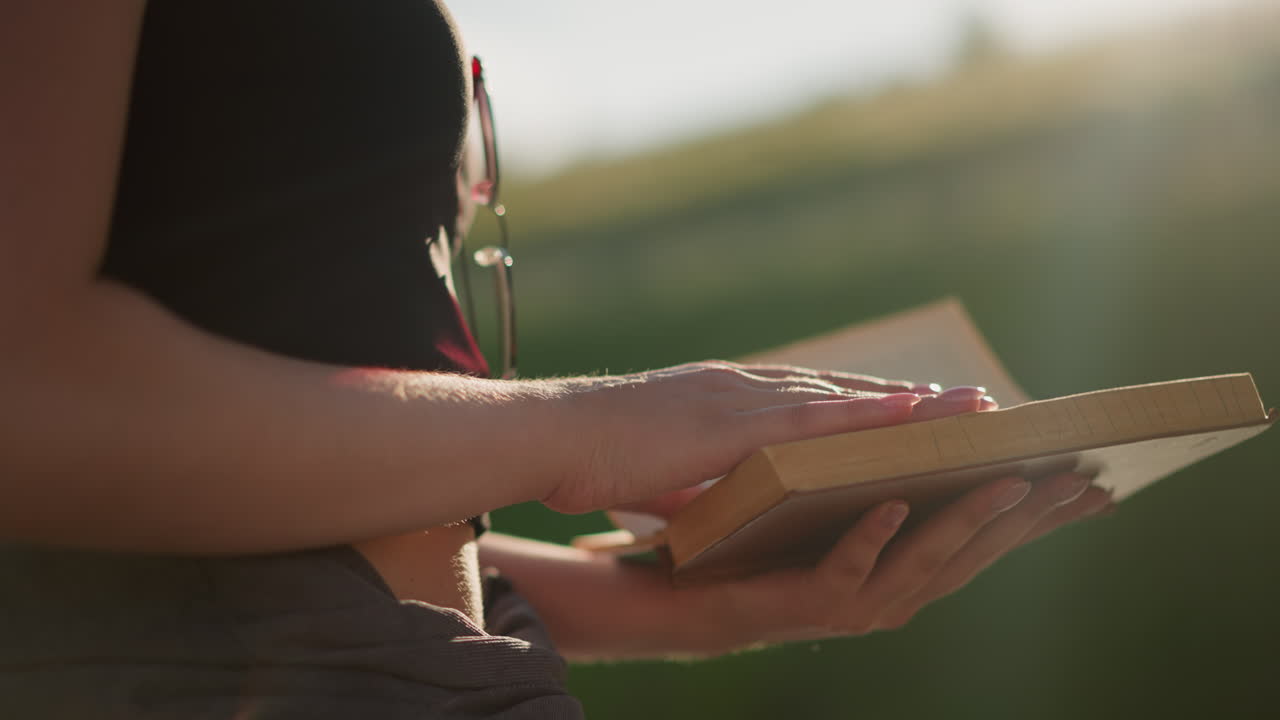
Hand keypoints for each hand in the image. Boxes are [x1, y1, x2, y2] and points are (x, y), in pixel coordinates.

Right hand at [543, 360, 993, 513]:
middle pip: (842, 390)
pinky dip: (867, 414)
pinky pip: (814, 418)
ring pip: (842, 398)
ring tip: (968, 406)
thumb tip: (719, 501)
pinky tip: (913, 413)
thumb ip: (700, 478)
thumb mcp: (660, 469)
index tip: (918, 405)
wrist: (550, 435)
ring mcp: (740, 398)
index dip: (870, 402)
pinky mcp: (731, 422)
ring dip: (910, 402)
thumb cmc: (592, 453)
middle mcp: (743, 387)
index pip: (813, 397)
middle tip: (971, 400)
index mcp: (726, 398)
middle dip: (910, 398)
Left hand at [705, 472, 1110, 646]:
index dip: (1044, 514)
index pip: (988, 538)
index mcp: (908, 565)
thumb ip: (893, 476)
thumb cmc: (775, 544)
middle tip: (1080, 479)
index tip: (1100, 481)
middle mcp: (893, 591)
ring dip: (968, 520)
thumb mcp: (845, 506)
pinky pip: (845, 566)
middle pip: (974, 551)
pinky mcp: (804, 599)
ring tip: (1008, 482)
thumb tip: (940, 420)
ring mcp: (853, 600)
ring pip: (924, 560)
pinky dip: (873, 536)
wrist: (697, 591)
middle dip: (1029, 515)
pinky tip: (893, 504)